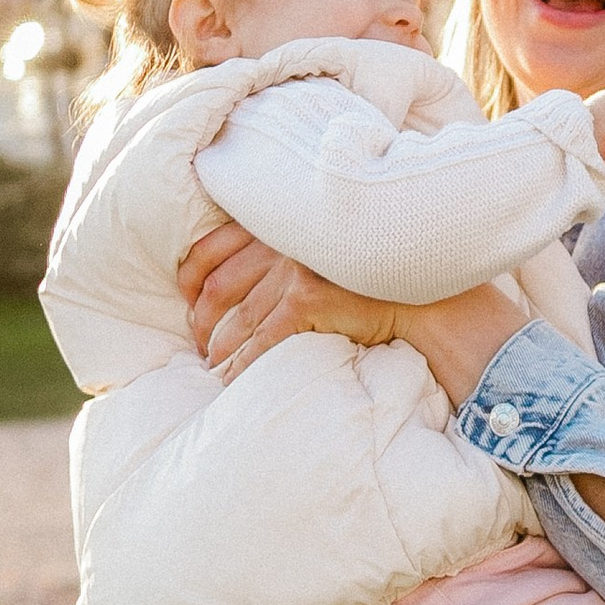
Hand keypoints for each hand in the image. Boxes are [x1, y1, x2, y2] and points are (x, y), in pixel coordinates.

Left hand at [179, 222, 396, 381]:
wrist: (415, 292)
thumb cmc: (364, 275)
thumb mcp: (315, 252)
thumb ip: (278, 255)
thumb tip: (232, 289)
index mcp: (275, 224)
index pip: (210, 248)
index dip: (190, 279)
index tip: (188, 304)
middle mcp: (279, 242)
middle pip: (218, 288)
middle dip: (202, 323)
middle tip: (202, 347)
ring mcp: (293, 269)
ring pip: (239, 320)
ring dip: (221, 350)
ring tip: (215, 369)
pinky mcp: (307, 298)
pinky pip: (263, 340)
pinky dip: (243, 365)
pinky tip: (235, 379)